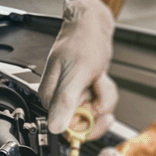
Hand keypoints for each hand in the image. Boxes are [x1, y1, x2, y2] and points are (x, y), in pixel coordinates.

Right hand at [38, 0, 118, 140]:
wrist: (91, 26)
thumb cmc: (82, 41)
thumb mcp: (77, 73)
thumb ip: (65, 101)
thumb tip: (55, 127)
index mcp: (50, 98)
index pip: (66, 129)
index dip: (86, 122)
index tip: (95, 108)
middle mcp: (59, 100)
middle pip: (84, 123)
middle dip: (98, 105)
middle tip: (97, 84)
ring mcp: (72, 97)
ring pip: (95, 114)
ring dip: (104, 96)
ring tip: (99, 77)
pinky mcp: (83, 93)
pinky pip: (99, 104)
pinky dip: (105, 92)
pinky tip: (100, 78)